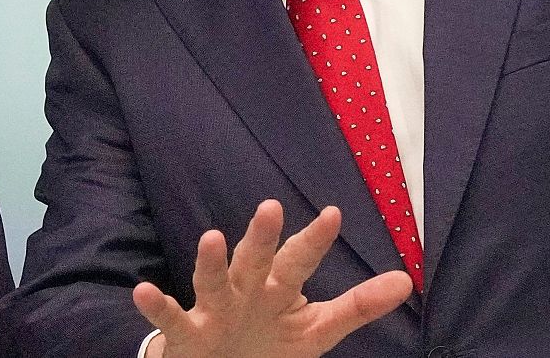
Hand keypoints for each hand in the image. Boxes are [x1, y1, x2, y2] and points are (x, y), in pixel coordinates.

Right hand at [134, 201, 410, 357]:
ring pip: (212, 282)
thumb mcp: (317, 329)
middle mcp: (246, 292)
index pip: (300, 262)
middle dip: (262, 237)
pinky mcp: (187, 334)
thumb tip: (406, 280)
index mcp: (279, 290)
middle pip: (256, 261)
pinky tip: (143, 291)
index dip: (315, 241)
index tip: (334, 213)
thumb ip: (357, 306)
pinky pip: (171, 318)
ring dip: (210, 262)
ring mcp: (214, 310)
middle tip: (271, 207)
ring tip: (211, 237)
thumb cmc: (269, 343)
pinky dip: (156, 305)